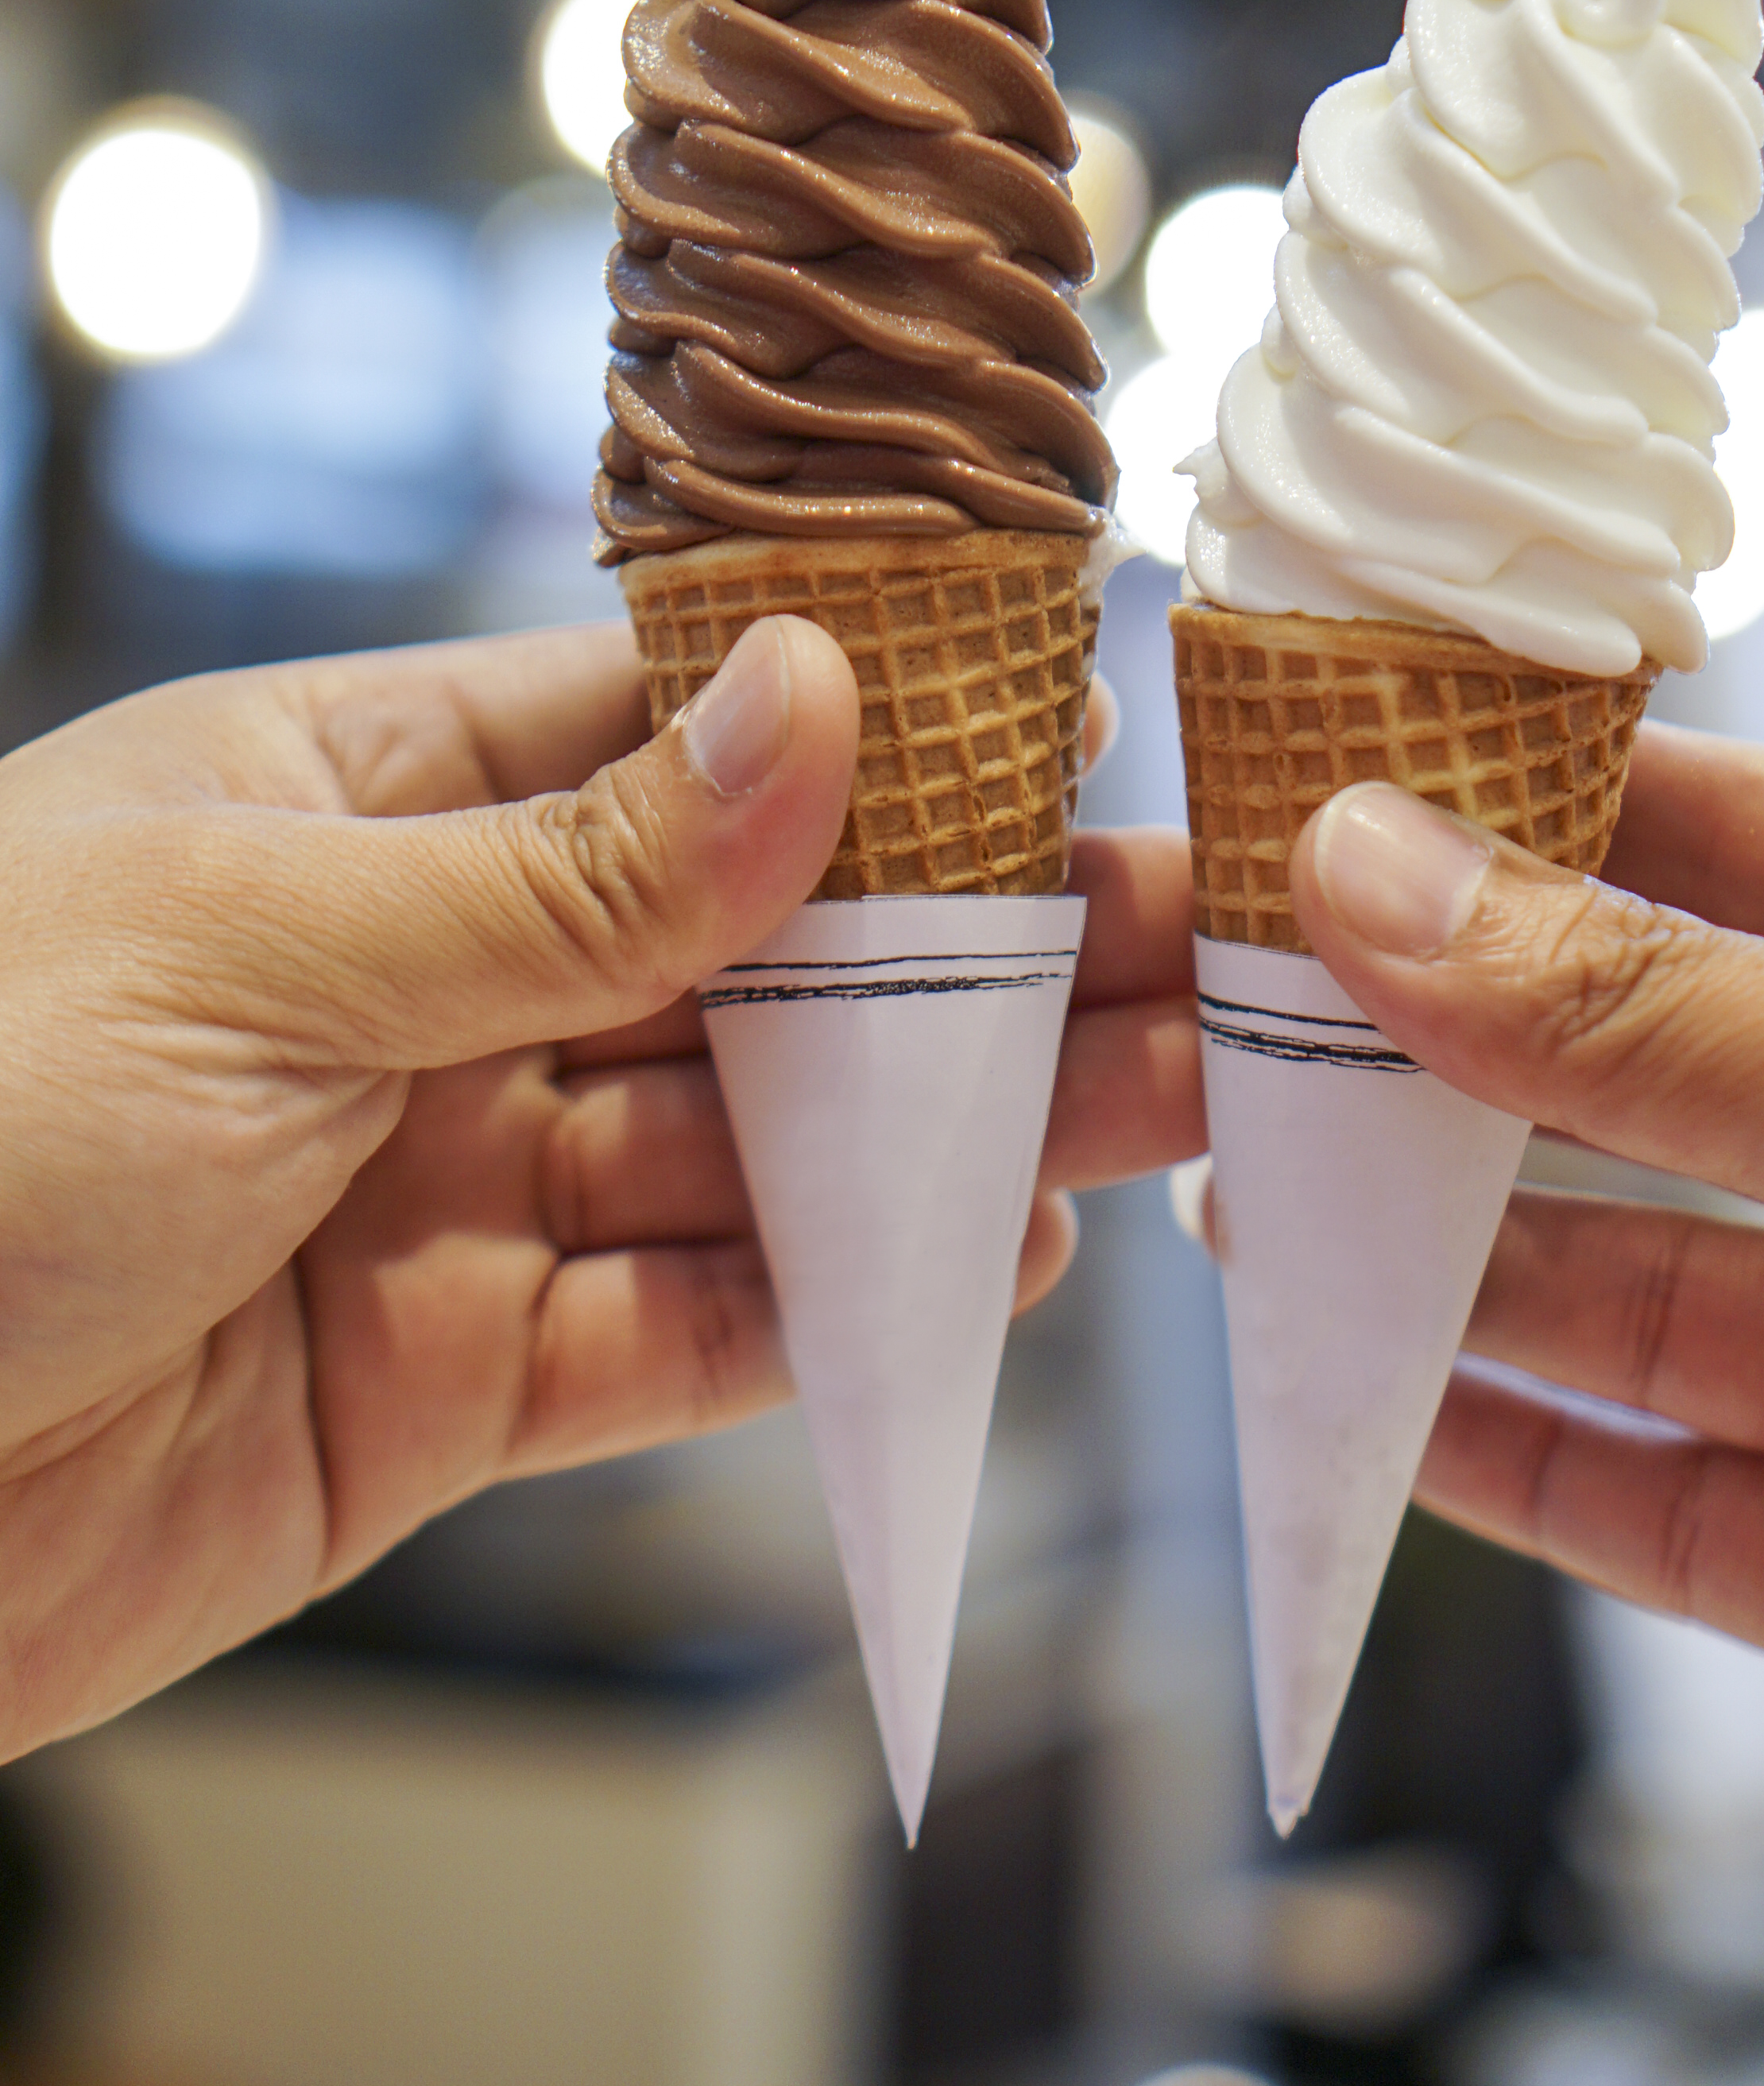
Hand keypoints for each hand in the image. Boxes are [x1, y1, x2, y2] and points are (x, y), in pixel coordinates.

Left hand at [0, 623, 1197, 1757]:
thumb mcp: (263, 944)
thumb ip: (570, 865)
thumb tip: (824, 697)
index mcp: (345, 799)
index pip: (654, 729)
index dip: (865, 731)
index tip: (1068, 725)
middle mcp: (409, 980)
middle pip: (740, 949)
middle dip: (957, 947)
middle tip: (1178, 937)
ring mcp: (434, 1184)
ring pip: (742, 1143)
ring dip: (942, 1132)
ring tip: (1146, 1101)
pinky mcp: (439, 1388)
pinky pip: (674, 1333)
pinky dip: (827, 1313)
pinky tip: (984, 1271)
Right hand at [1291, 732, 1763, 2066]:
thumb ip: (1644, 1006)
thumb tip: (1383, 869)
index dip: (1572, 812)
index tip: (1372, 784)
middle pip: (1695, 1075)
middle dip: (1478, 1050)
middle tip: (1269, 1013)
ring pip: (1669, 1297)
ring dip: (1468, 1258)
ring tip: (1269, 1203)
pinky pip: (1690, 1503)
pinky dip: (1528, 1461)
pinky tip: (1384, 1402)